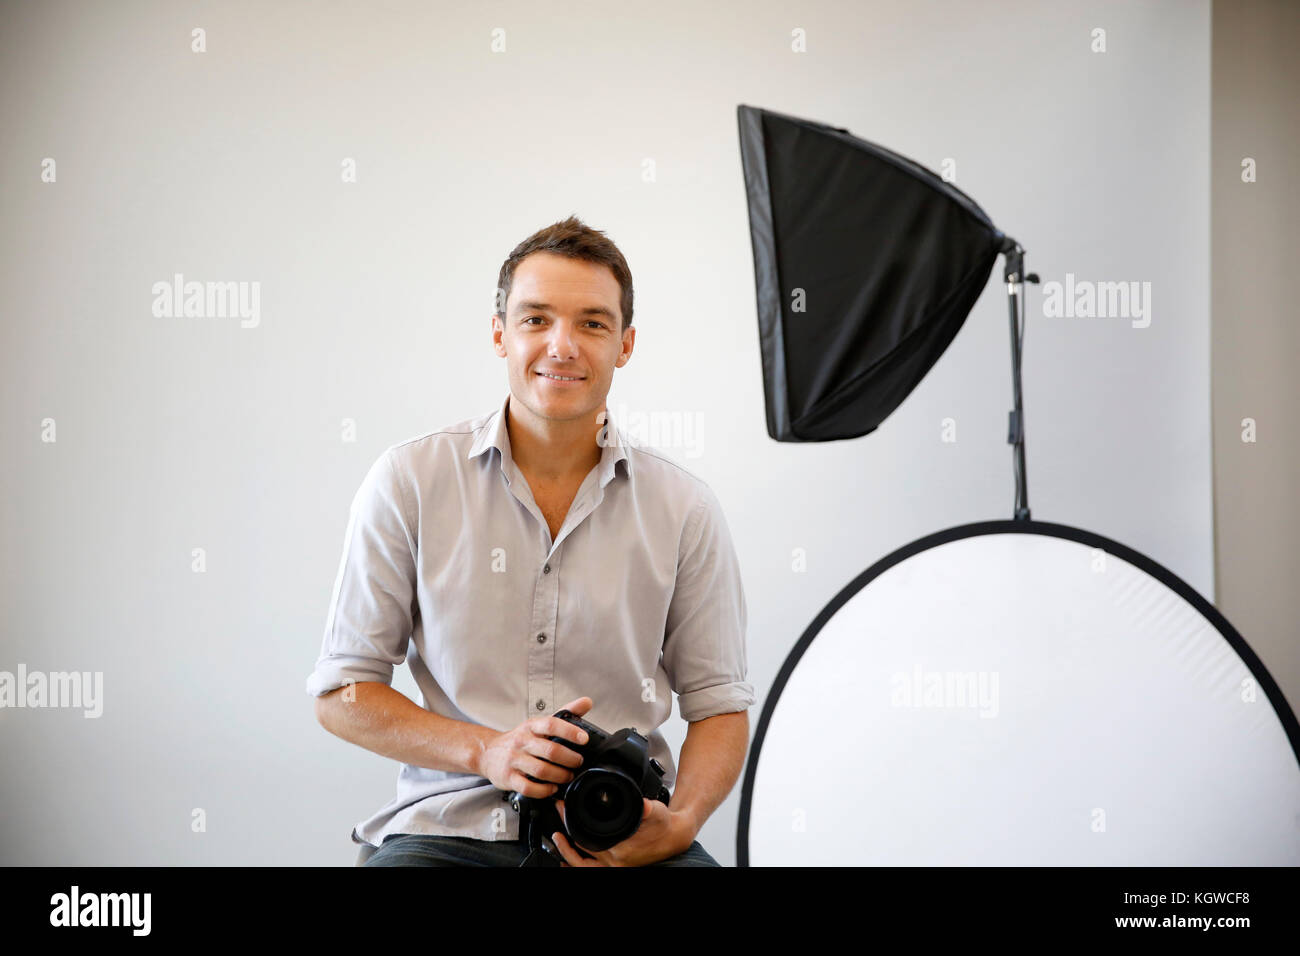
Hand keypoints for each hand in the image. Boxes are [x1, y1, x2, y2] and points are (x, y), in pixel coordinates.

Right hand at [475, 696, 593, 796]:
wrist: (488, 753)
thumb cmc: (519, 739)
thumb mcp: (539, 723)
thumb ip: (564, 713)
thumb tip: (587, 702)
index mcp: (531, 726)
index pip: (551, 724)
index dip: (569, 731)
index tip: (584, 739)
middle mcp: (522, 741)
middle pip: (550, 750)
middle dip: (569, 759)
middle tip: (578, 762)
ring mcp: (514, 760)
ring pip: (541, 770)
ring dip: (560, 775)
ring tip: (568, 776)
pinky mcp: (509, 777)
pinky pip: (528, 787)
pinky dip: (544, 790)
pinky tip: (552, 788)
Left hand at [549, 797, 694, 866]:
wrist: (674, 836)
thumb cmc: (663, 823)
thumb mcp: (656, 811)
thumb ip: (647, 808)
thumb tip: (643, 805)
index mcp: (621, 849)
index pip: (587, 840)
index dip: (571, 825)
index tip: (563, 810)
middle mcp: (616, 861)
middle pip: (581, 856)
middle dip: (564, 841)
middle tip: (555, 827)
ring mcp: (615, 865)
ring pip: (583, 866)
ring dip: (568, 855)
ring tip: (558, 841)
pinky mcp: (616, 864)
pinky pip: (591, 868)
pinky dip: (578, 862)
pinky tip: (569, 855)